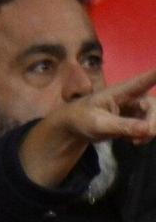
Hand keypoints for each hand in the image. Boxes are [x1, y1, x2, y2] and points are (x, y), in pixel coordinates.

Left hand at [21, 65, 155, 186]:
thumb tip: (148, 129)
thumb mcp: (99, 124)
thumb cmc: (82, 118)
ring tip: (136, 141)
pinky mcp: (135, 119)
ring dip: (149, 131)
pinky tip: (133, 141)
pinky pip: (147, 126)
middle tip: (146, 135)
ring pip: (153, 117)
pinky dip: (144, 135)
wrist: (74, 126)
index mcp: (124, 90)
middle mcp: (134, 96)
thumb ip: (123, 126)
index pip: (146, 79)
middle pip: (154, 105)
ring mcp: (136, 107)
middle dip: (154, 121)